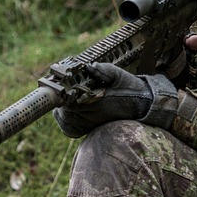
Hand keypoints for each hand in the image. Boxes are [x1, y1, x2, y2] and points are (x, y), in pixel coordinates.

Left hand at [53, 63, 169, 137]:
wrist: (142, 104)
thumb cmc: (128, 87)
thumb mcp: (118, 74)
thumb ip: (103, 70)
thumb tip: (90, 66)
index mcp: (98, 101)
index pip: (70, 100)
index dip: (60, 93)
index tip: (54, 86)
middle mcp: (93, 115)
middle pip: (65, 111)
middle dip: (58, 101)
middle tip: (54, 91)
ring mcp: (92, 124)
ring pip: (66, 122)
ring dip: (59, 112)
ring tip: (58, 101)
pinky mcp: (91, 129)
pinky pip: (71, 130)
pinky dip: (64, 122)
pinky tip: (62, 112)